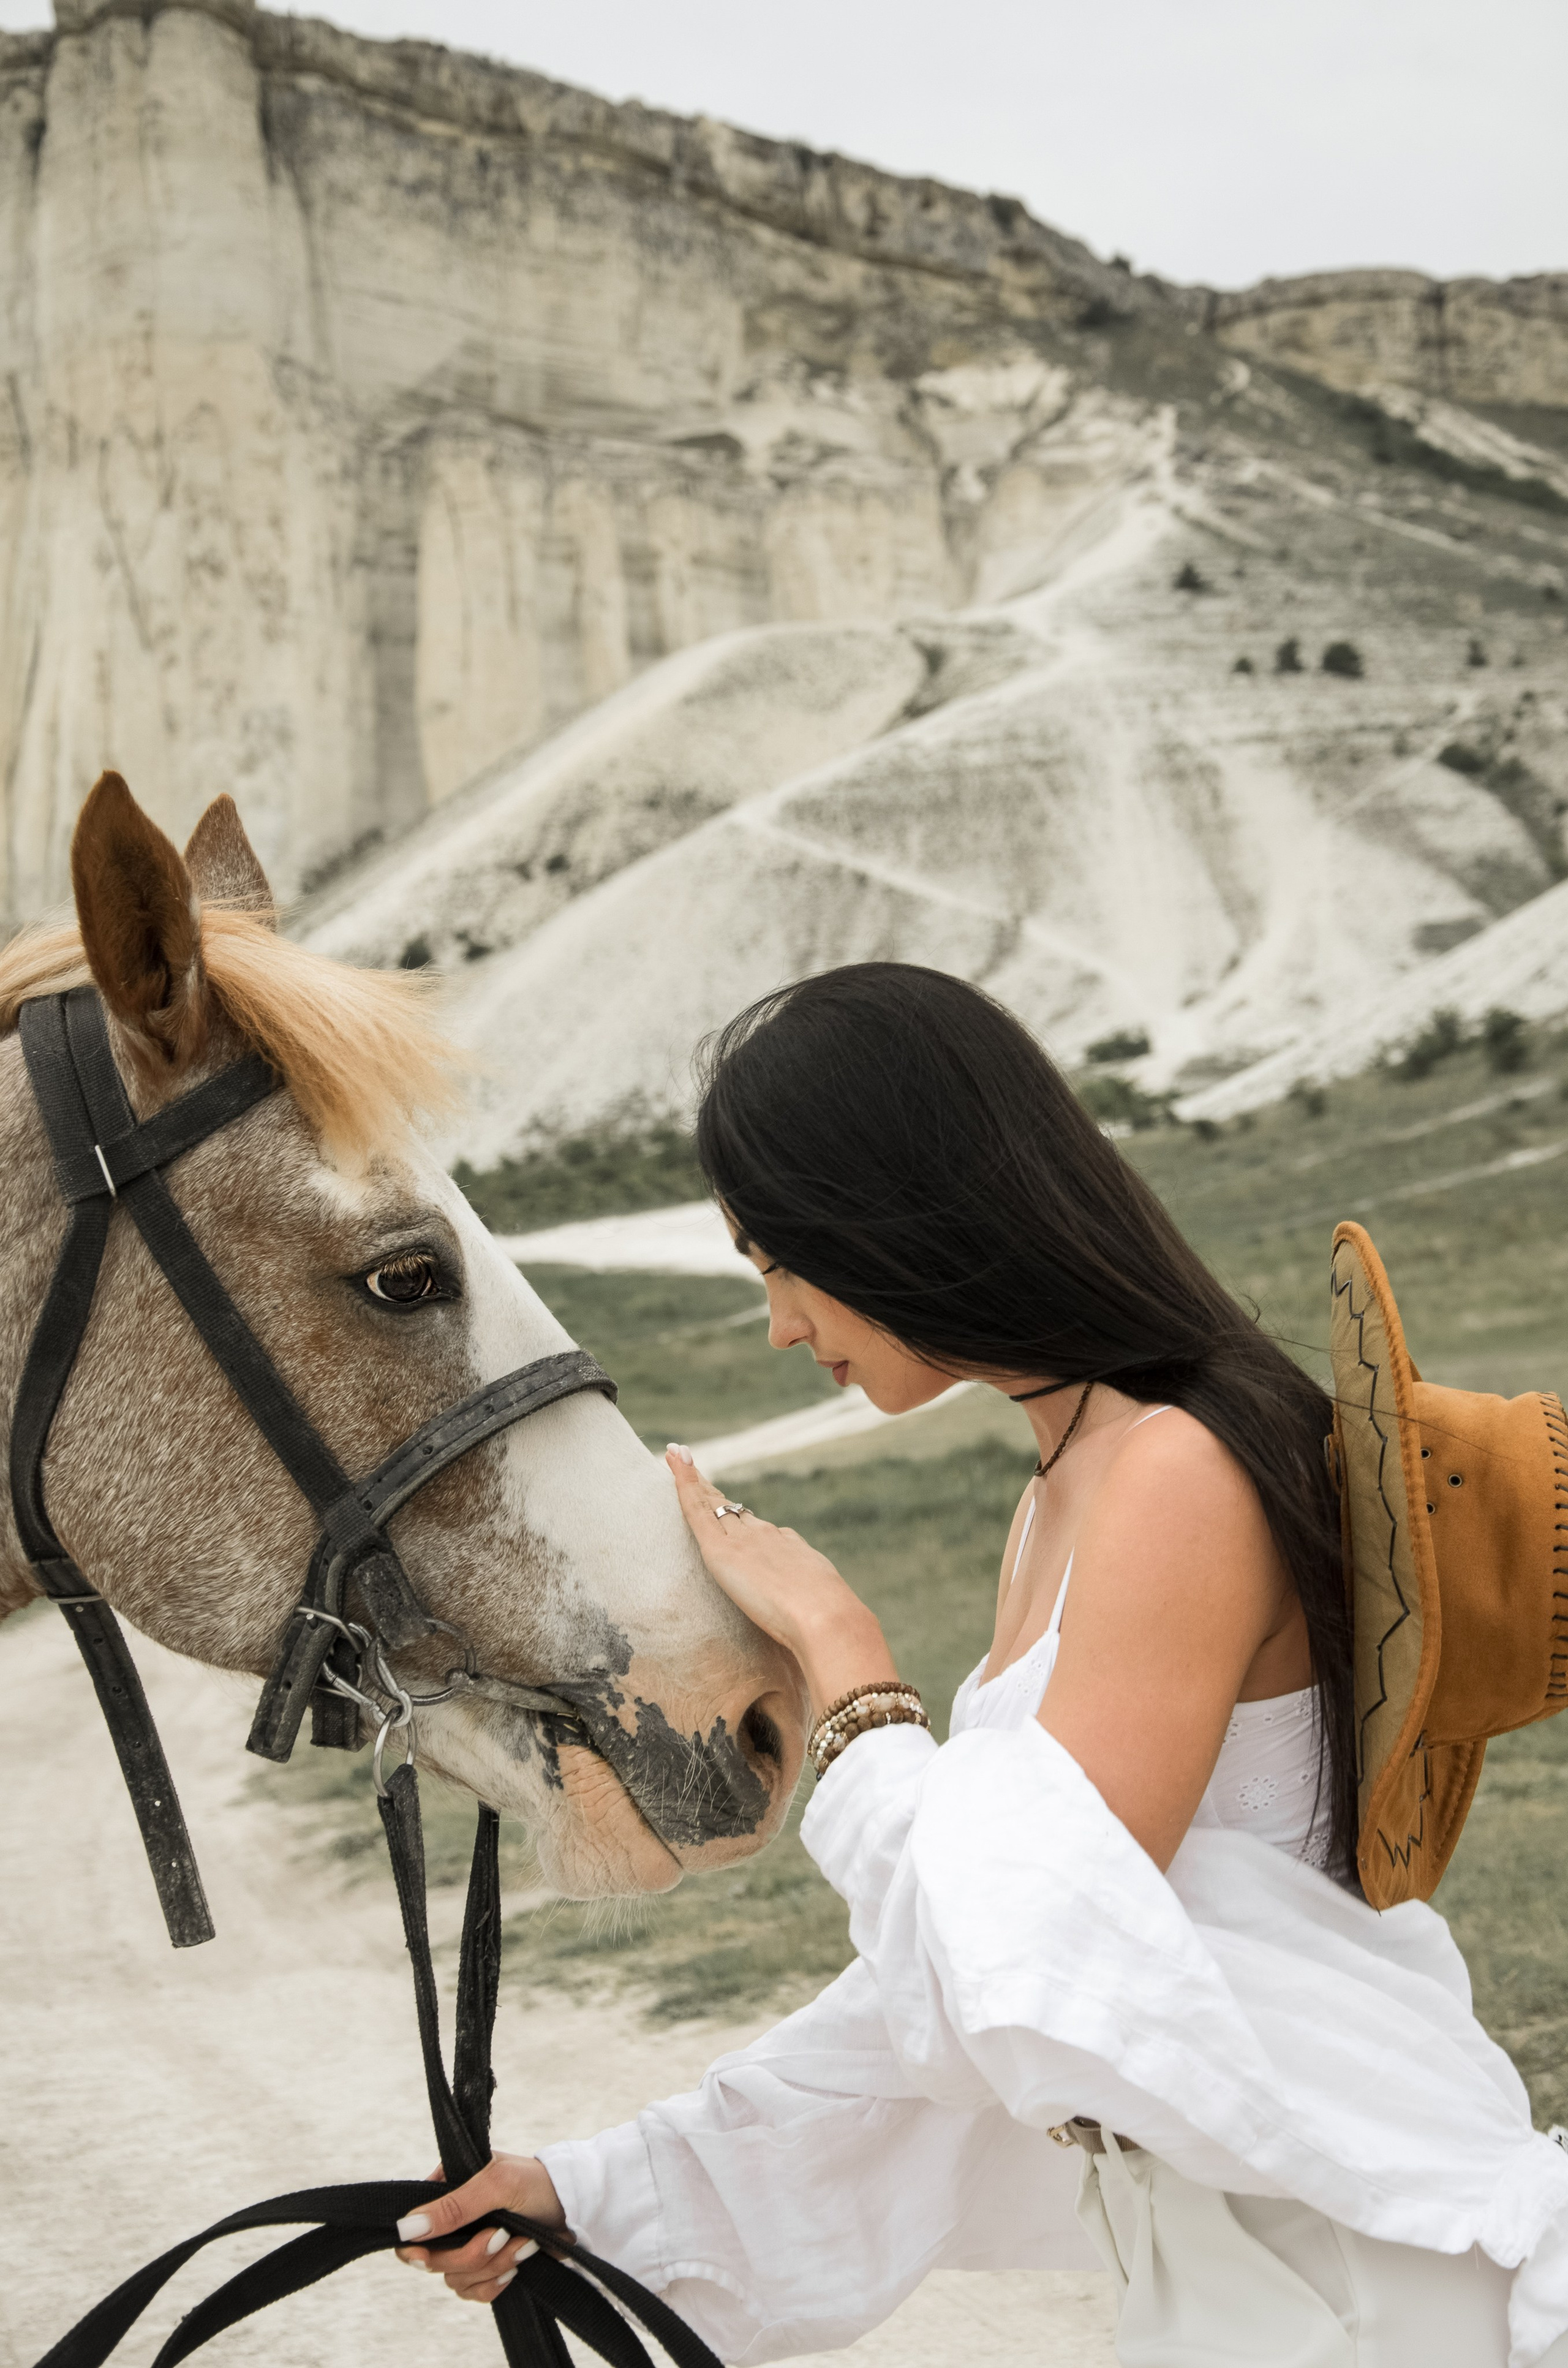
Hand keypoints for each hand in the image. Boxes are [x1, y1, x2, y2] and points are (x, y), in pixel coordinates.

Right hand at [394, 2153, 566, 2301]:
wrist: (575, 2207)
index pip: (414, 2228)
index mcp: (448, 2189)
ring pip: (456, 2279)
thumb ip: (452, 2207)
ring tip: (522, 2244)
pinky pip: (474, 2293)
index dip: (418, 2248)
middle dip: (471, 2255)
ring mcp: (469, 2245)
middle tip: (501, 2237)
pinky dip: (496, 2282)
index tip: (428, 2258)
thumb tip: (405, 2228)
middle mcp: (454, 2221)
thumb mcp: (496, 2185)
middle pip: (434, 2261)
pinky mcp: (487, 2268)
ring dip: (492, 2266)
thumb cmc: (537, 2183)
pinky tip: (518, 2264)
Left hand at [665, 1444, 898, 1711]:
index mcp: (793, 1552)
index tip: (734, 1509)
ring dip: (695, 1481)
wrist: (829, 1620)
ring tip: (678, 1458)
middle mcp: (769, 1537)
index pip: (761, 1532)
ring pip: (713, 1504)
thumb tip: (820, 1625)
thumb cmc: (832, 1630)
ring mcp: (745, 1541)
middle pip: (734, 1511)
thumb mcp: (826, 1615)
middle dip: (714, 1492)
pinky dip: (684, 1482)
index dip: (743, 1519)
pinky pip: (696, 1509)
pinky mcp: (722, 1551)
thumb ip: (816, 1612)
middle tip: (694, 1470)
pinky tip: (674, 1460)